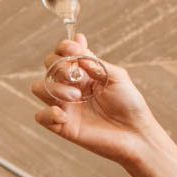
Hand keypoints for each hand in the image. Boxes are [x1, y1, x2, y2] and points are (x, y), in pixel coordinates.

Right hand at [28, 37, 163, 167]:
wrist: (136, 134)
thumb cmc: (130, 104)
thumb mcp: (116, 76)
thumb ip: (94, 61)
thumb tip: (78, 42)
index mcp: (84, 74)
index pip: (62, 54)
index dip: (63, 48)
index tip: (73, 49)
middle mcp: (71, 87)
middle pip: (48, 67)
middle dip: (58, 66)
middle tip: (74, 76)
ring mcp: (65, 106)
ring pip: (39, 88)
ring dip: (54, 88)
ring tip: (76, 97)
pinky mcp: (62, 126)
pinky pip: (41, 116)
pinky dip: (48, 113)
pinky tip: (64, 115)